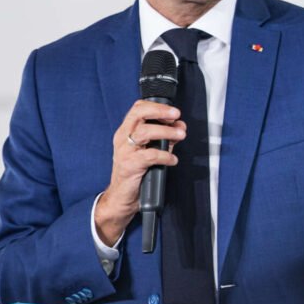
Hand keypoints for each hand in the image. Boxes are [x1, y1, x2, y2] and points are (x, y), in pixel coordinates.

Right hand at [95, 100, 185, 244]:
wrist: (122, 197)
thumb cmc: (136, 172)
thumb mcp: (150, 150)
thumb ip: (164, 138)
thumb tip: (180, 127)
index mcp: (126, 131)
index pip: (138, 108)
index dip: (157, 106)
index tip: (173, 111)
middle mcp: (123, 138)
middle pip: (139, 114)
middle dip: (160, 112)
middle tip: (176, 115)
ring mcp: (125, 151)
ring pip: (145, 132)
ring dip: (167, 132)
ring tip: (180, 135)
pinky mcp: (130, 165)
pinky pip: (150, 155)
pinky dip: (165, 155)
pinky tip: (173, 159)